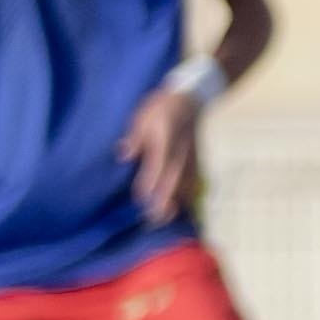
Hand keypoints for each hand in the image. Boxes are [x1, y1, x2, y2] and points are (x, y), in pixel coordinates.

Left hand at [120, 84, 203, 220]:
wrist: (192, 99)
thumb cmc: (162, 108)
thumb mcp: (143, 117)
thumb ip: (135, 138)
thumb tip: (124, 155)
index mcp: (165, 142)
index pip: (157, 167)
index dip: (149, 185)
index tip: (140, 200)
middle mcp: (180, 154)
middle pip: (173, 182)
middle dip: (164, 202)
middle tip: (154, 220)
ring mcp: (191, 159)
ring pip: (185, 185)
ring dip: (176, 202)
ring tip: (166, 218)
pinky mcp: (196, 162)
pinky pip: (192, 182)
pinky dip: (186, 196)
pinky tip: (180, 206)